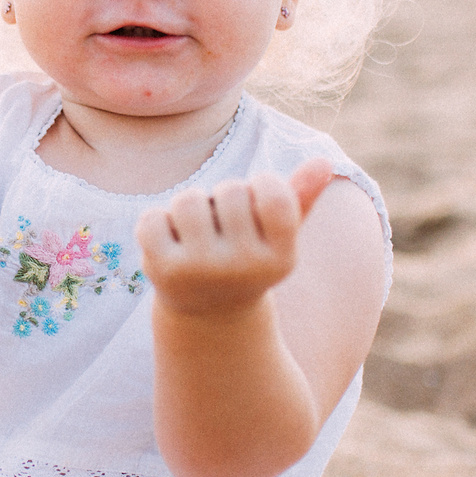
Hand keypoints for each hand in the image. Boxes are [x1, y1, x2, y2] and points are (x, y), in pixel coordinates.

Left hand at [135, 158, 334, 317]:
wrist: (208, 313)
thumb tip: (323, 163)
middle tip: (223, 225)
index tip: (256, 205)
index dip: (262, 185)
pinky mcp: (162, 272)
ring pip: (189, 201)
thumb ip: (298, 197)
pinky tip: (171, 243)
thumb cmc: (247, 259)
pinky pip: (152, 218)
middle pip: (230, 191)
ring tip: (196, 230)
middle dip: (223, 197)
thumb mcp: (276, 235)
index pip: (274, 194)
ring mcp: (201, 271)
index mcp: (281, 259)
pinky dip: (157, 222)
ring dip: (190, 206)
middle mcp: (243, 269)